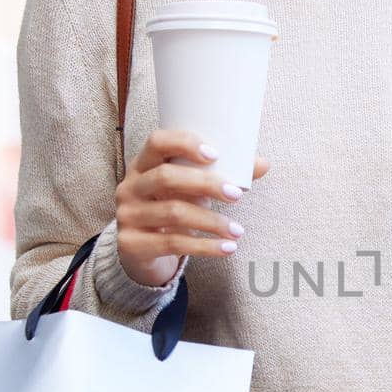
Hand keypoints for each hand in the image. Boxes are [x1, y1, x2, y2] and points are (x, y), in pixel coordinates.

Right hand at [115, 129, 270, 287]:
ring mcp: (128, 215)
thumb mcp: (190, 189)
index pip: (157, 141)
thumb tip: (263, 163)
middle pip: (166, 178)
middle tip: (236, 195)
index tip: (215, 154)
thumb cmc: (172, 206)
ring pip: (173, 213)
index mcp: (143, 164)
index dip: (184, 144)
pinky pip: (173, 243)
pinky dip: (205, 247)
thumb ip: (222, 175)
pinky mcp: (132, 243)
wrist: (141, 250)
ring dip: (212, 221)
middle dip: (206, 184)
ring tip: (238, 230)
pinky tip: (227, 248)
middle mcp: (130, 186)